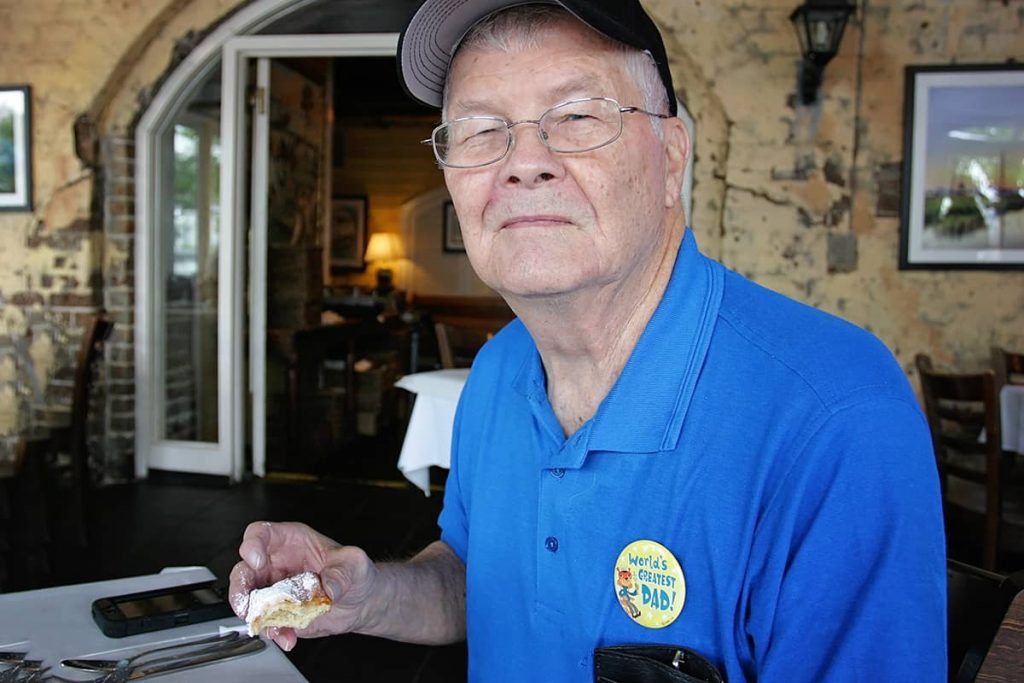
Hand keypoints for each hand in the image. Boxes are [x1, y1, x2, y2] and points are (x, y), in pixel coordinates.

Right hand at [229, 521, 378, 650]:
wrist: (361, 601)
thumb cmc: (354, 572)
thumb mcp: (354, 564)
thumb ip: (343, 571)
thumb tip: (329, 586)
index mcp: (291, 541)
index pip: (261, 533)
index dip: (253, 545)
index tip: (258, 561)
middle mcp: (277, 564)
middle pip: (244, 569)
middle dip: (239, 587)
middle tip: (247, 603)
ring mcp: (275, 590)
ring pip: (247, 600)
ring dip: (253, 616)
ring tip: (270, 626)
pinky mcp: (279, 613)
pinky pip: (267, 624)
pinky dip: (275, 633)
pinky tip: (288, 637)